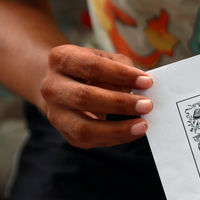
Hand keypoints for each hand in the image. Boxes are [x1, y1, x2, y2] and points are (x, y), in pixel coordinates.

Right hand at [39, 44, 153, 147]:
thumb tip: (140, 89)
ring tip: (142, 125)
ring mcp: (55, 112)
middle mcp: (52, 86)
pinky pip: (89, 141)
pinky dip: (115, 138)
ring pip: (83, 127)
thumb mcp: (106, 58)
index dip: (121, 74)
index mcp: (62, 59)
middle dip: (119, 103)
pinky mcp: (64, 132)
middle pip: (84, 97)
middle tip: (147, 105)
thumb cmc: (93, 69)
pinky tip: (132, 132)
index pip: (92, 66)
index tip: (147, 81)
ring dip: (117, 129)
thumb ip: (122, 68)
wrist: (64, 83)